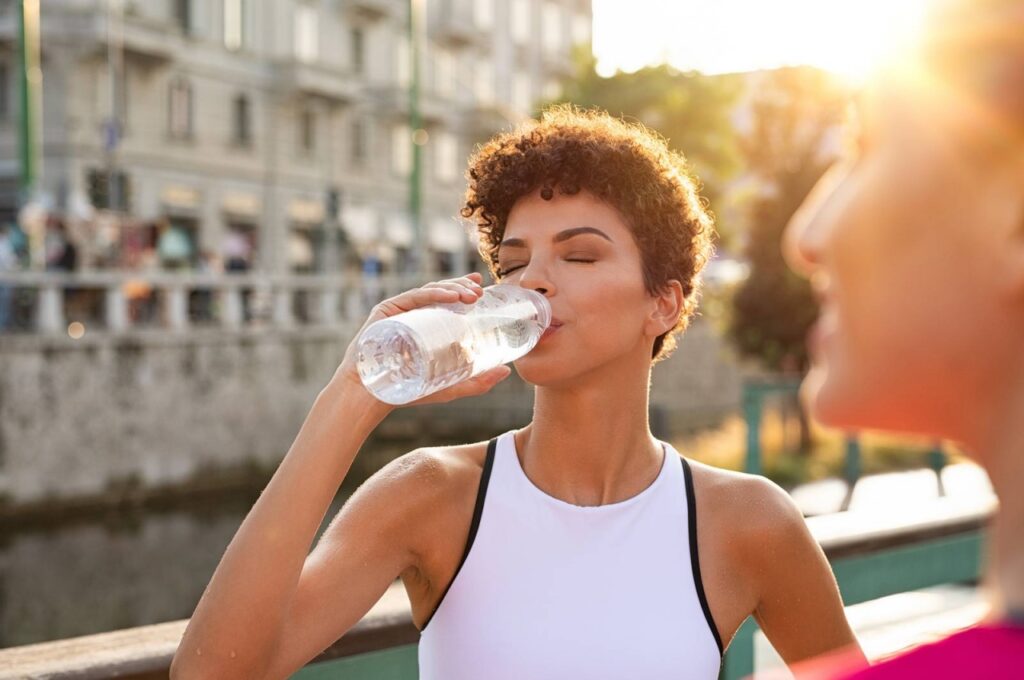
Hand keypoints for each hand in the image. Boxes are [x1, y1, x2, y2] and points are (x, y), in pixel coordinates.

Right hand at [334, 272, 512, 406]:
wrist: (374, 396)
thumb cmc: (409, 390)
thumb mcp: (450, 386)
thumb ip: (478, 382)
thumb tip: (507, 371)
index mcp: (424, 323)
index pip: (447, 300)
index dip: (464, 289)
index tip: (483, 288)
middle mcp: (412, 313)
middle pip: (440, 291)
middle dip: (462, 286)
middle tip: (481, 291)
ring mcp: (399, 310)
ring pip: (429, 290)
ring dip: (453, 287)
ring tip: (471, 293)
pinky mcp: (387, 310)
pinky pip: (413, 297)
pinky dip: (434, 293)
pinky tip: (451, 295)